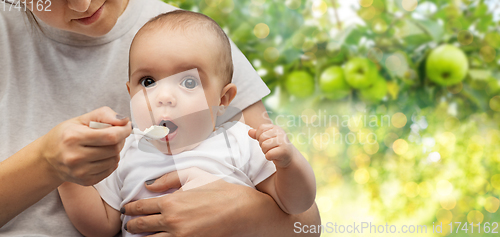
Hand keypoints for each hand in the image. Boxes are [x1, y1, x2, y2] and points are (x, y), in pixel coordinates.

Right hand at [40, 106, 130, 185]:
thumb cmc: (65, 135)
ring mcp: (80, 171)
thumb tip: (124, 121)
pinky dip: (111, 161)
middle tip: (115, 135)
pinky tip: (101, 156)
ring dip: (116, 151)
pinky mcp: (85, 181)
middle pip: (114, 149)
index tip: (127, 126)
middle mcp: (75, 157)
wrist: (47, 159)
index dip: (124, 131)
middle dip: (120, 140)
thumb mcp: (81, 119)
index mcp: (73, 137)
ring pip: (114, 160)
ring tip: (105, 145)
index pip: (110, 136)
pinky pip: (110, 170)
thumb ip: (104, 115)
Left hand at [121, 169, 256, 236]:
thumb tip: (149, 185)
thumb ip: (169, 178)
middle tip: (130, 225)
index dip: (130, 208)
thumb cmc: (220, 192)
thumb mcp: (195, 175)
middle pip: (140, 227)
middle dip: (132, 225)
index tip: (127, 209)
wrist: (242, 211)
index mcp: (171, 202)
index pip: (140, 207)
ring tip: (141, 235)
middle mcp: (171, 221)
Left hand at [248, 124, 292, 167]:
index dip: (259, 136)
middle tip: (270, 148)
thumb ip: (257, 134)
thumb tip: (249, 132)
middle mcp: (280, 133)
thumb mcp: (266, 138)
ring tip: (272, 152)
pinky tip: (274, 156)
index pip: (261, 128)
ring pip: (264, 146)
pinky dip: (269, 157)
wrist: (288, 157)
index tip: (266, 141)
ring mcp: (283, 141)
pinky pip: (268, 154)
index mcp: (276, 128)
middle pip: (261, 138)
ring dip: (265, 151)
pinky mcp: (284, 151)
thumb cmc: (275, 146)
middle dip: (262, 145)